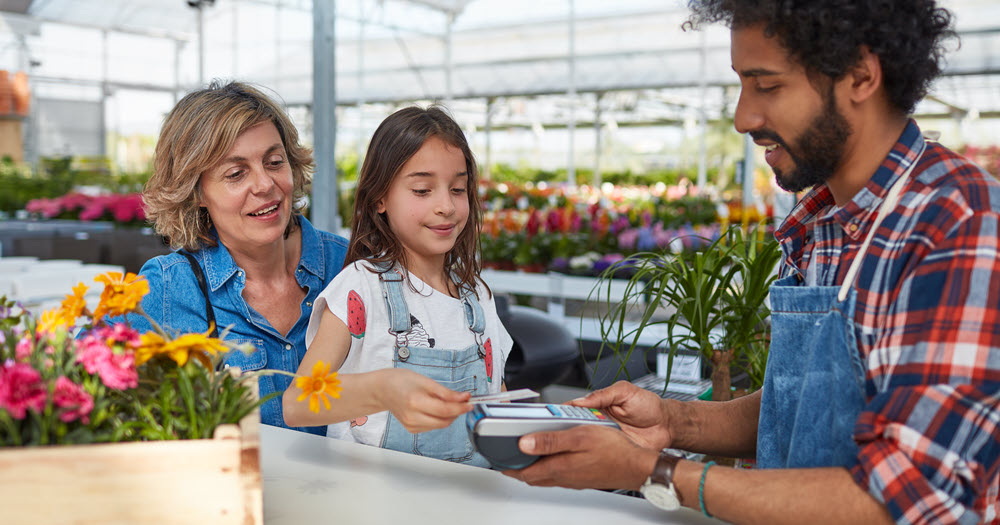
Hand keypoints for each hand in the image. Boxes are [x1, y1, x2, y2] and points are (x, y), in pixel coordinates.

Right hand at [377, 369, 471, 433]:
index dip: (461, 408)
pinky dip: (439, 419)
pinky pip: (432, 426)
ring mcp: (411, 425)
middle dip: (457, 412)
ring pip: (440, 425)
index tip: (470, 403)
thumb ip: (445, 392)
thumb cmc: (401, 381)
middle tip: (463, 401)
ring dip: (449, 416)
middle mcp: (412, 417)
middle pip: (444, 420)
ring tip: (447, 402)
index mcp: (415, 402)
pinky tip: (435, 409)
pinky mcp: (411, 429)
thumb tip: (463, 398)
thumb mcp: (425, 381)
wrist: (383, 389)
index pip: (445, 410)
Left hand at [502, 425, 657, 489]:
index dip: (508, 467)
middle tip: (507, 458)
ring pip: (546, 476)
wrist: (636, 466)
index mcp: (559, 467)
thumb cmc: (613, 450)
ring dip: (533, 468)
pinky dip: (548, 467)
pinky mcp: (582, 478)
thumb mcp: (579, 437)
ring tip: (525, 456)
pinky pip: (559, 475)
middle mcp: (564, 477)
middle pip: (533, 476)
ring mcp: (574, 479)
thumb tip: (524, 443)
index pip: (525, 472)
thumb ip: (550, 441)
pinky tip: (554, 457)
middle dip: (517, 468)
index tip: (497, 460)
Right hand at [568, 380, 671, 449]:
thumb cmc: (648, 406)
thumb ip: (604, 394)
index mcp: (598, 405)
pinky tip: (585, 456)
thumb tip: (582, 399)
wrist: (666, 425)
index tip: (551, 417)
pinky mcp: (612, 451)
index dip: (562, 412)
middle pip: (574, 427)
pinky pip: (598, 455)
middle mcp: (598, 422)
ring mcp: (605, 438)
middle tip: (559, 433)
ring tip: (569, 444)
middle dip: (564, 430)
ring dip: (576, 444)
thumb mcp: (625, 391)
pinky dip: (591, 456)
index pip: (574, 408)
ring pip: (583, 442)